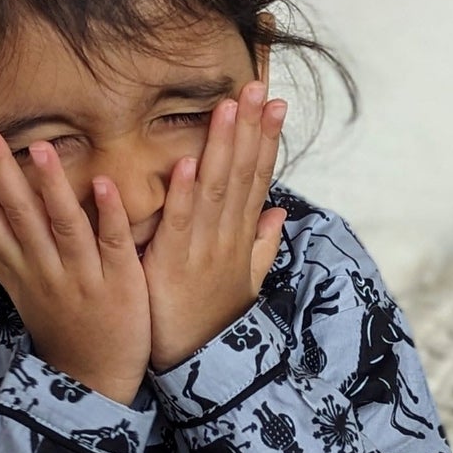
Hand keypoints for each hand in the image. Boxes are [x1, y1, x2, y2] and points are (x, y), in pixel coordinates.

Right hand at [0, 126, 150, 405]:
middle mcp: (45, 269)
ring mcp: (82, 276)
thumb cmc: (61, 330)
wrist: (93, 381)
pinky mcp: (120, 282)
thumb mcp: (22, 295)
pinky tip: (104, 184)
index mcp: (21, 269)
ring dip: (51, 185)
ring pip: (64, 224)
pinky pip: (113, 243)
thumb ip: (1, 259)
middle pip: (18, 214)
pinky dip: (108, 215)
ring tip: (40, 146)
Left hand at [143, 80, 287, 372]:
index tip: (275, 104)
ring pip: (215, 189)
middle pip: (242, 174)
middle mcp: (227, 238)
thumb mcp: (244, 282)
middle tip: (258, 88)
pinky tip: (189, 161)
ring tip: (230, 108)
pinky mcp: (173, 264)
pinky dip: (185, 192)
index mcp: (241, 238)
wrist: (194, 365)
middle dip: (251, 129)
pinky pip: (179, 223)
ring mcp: (202, 250)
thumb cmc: (210, 320)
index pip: (257, 178)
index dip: (266, 140)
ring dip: (223, 147)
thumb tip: (280, 211)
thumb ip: (261, 245)